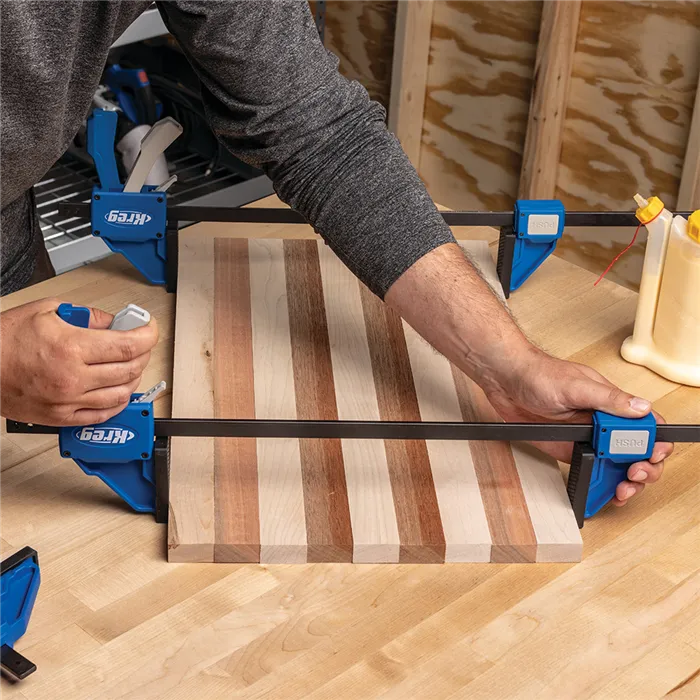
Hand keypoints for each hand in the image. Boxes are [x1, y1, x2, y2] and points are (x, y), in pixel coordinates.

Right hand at [0, 298, 158, 425]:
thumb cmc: (3, 340)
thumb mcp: (47, 310)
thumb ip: (87, 315)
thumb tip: (111, 321)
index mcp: (72, 347)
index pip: (129, 344)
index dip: (148, 334)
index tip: (150, 328)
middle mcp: (73, 377)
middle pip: (130, 368)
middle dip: (143, 353)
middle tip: (140, 343)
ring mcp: (68, 400)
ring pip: (121, 394)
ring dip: (133, 377)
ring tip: (130, 365)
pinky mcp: (61, 417)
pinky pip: (102, 414)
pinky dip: (118, 403)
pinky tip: (119, 392)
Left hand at [484, 347, 673, 506]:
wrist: (505, 381)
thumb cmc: (538, 373)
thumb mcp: (575, 385)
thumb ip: (608, 398)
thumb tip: (640, 408)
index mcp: (611, 403)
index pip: (646, 425)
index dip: (654, 444)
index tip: (649, 456)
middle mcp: (603, 421)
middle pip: (637, 450)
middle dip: (644, 467)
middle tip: (633, 475)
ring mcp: (587, 437)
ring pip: (616, 464)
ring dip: (625, 481)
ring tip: (620, 489)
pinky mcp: (569, 448)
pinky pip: (590, 468)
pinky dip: (599, 483)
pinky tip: (600, 491)